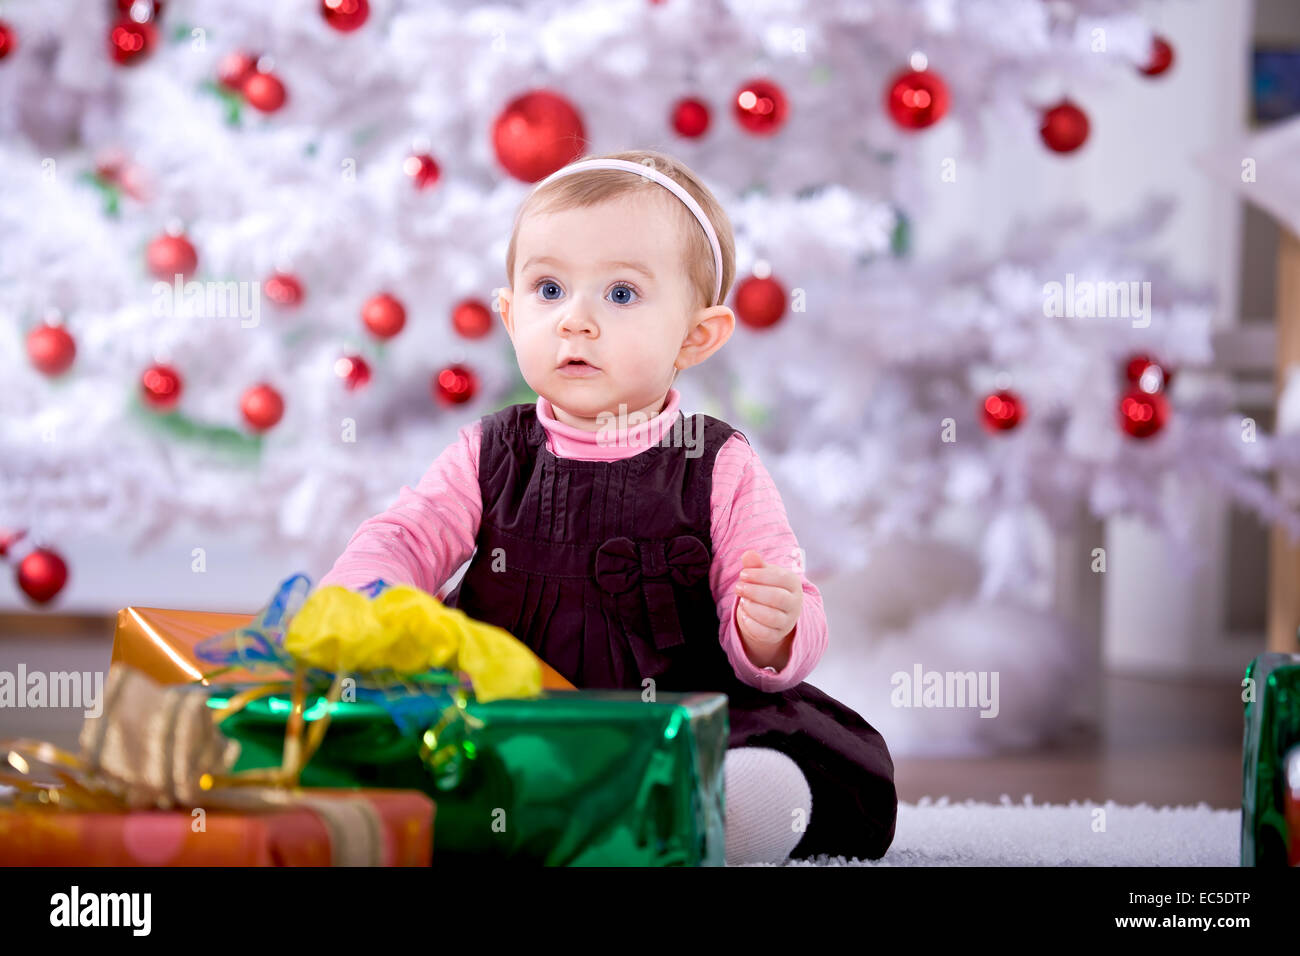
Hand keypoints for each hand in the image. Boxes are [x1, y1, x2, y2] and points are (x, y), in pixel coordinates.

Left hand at [734, 550, 802, 664]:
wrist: (772, 612)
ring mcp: (787, 621)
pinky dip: (751, 625)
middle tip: (738, 587)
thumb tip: (748, 554)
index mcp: (793, 583)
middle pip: (777, 598)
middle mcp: (794, 603)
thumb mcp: (762, 573)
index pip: (781, 578)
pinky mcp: (777, 635)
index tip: (743, 574)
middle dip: (754, 592)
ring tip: (742, 601)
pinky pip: (765, 633)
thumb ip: (755, 564)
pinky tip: (743, 615)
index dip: (759, 575)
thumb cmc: (767, 587)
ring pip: (771, 617)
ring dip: (752, 608)